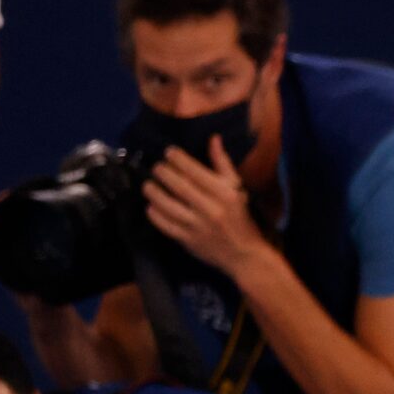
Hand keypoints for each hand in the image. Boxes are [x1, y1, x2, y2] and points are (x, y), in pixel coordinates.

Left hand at [142, 139, 267, 277]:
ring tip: (149, 185)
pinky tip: (152, 205)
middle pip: (176, 184)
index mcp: (224, 193)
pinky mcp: (188, 240)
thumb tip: (213, 138)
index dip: (176, 157)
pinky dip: (154, 213)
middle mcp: (210, 208)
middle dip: (161, 171)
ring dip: (152, 191)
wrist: (244, 255)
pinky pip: (164, 224)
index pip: (192, 169)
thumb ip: (223, 164)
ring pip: (166, 203)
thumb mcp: (237, 189)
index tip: (169, 153)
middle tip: (157, 168)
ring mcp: (198, 226)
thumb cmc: (240, 218)